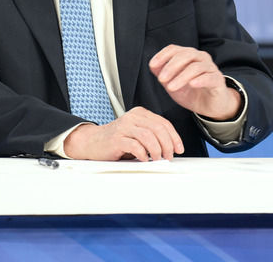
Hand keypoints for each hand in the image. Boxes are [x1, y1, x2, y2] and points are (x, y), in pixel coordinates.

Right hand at [63, 107, 183, 160]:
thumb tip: (171, 149)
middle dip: (167, 145)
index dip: (174, 137)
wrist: (93, 142)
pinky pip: (134, 145)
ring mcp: (124, 126)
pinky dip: (142, 154)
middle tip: (169, 157)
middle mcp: (132, 117)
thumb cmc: (117, 140)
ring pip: (148, 136)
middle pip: (158, 128)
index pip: (163, 122)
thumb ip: (152, 136)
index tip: (179, 149)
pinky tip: (143, 159)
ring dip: (156, 150)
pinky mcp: (116, 138)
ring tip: (157, 159)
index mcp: (140, 114)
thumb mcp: (137, 134)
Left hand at [149, 45, 241, 120]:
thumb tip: (152, 65)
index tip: (152, 65)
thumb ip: (163, 75)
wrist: (210, 106)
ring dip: (181, 77)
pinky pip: (209, 77)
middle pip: (185, 55)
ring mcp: (210, 68)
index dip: (162, 55)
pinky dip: (199, 80)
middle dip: (171, 67)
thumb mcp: (173, 84)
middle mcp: (200, 57)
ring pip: (195, 67)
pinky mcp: (218, 80)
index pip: (174, 49)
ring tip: (171, 87)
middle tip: (161, 79)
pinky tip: (192, 84)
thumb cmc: (191, 92)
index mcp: (188, 55)